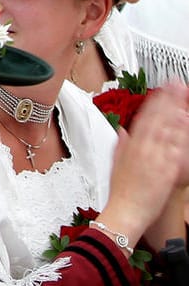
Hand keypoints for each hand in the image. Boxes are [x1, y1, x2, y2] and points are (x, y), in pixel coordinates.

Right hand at [100, 83, 188, 240]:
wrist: (125, 211)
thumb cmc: (121, 190)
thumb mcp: (116, 163)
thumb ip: (121, 144)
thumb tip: (123, 131)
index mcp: (131, 145)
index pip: (144, 117)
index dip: (155, 101)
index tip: (163, 89)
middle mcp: (142, 148)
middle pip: (156, 119)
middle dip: (168, 101)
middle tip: (177, 85)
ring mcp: (154, 158)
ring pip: (166, 131)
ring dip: (175, 114)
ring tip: (184, 100)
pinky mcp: (165, 170)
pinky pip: (175, 150)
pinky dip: (180, 136)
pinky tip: (185, 126)